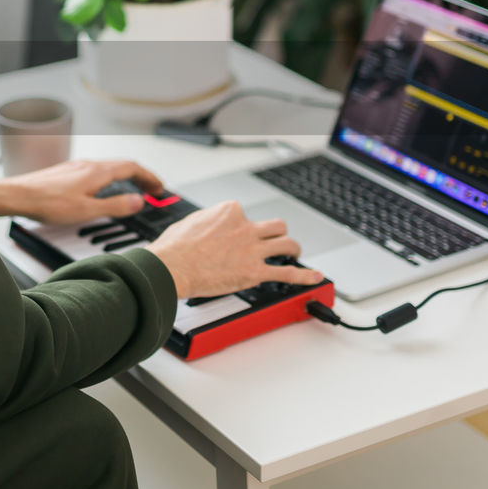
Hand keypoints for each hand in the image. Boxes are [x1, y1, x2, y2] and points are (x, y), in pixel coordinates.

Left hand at [0, 159, 162, 224]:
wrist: (17, 195)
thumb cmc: (47, 203)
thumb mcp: (87, 210)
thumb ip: (115, 206)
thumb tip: (138, 201)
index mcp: (97, 171)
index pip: (132, 167)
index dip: (149, 177)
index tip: (159, 188)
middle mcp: (88, 164)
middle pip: (122, 165)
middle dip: (141, 177)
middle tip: (152, 190)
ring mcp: (77, 167)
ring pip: (109, 168)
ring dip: (125, 177)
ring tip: (133, 190)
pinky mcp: (67, 172)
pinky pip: (96, 171)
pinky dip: (110, 179)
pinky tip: (104, 190)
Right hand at [146, 201, 323, 297]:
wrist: (172, 267)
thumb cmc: (174, 248)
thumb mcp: (190, 222)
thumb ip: (207, 221)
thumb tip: (208, 226)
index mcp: (229, 212)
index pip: (245, 214)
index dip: (243, 225)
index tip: (239, 234)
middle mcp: (245, 227)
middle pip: (275, 226)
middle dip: (277, 233)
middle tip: (277, 240)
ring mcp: (252, 249)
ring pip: (286, 244)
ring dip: (293, 249)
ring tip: (295, 253)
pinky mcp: (255, 271)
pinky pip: (288, 273)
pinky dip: (305, 275)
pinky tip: (315, 277)